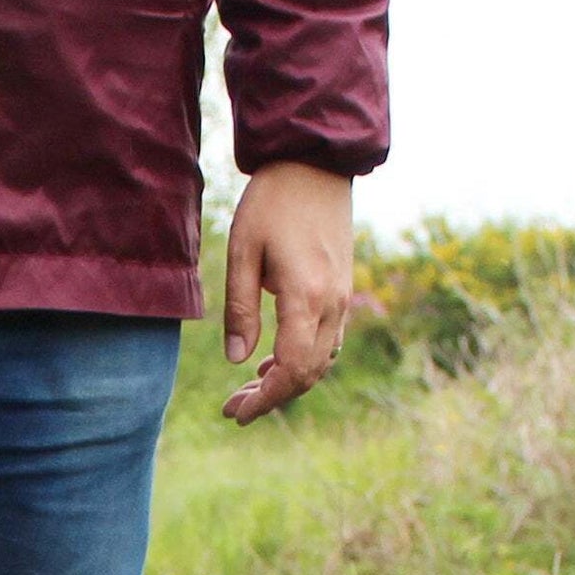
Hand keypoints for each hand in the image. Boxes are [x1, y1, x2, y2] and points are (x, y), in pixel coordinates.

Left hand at [221, 162, 354, 425]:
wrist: (315, 161)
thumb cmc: (272, 202)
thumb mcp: (242, 254)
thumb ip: (239, 310)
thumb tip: (236, 360)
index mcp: (307, 297)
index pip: (292, 369)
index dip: (265, 399)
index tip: (236, 413)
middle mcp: (333, 302)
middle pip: (308, 373)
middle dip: (271, 398)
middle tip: (232, 410)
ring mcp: (342, 296)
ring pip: (320, 360)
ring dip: (285, 382)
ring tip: (246, 391)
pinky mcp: (341, 288)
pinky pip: (327, 340)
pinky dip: (301, 361)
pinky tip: (270, 364)